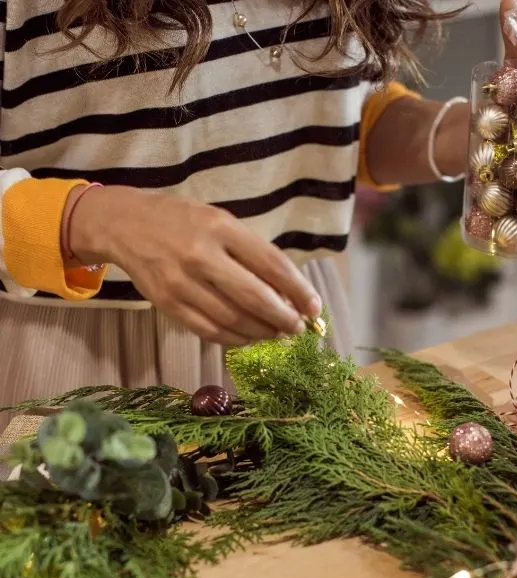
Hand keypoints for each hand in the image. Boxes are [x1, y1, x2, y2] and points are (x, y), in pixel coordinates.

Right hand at [65, 185, 321, 345]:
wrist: (124, 225)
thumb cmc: (182, 221)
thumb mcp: (219, 220)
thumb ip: (250, 252)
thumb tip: (287, 292)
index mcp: (221, 228)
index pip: (272, 265)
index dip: (298, 291)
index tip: (314, 308)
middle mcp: (201, 256)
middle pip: (255, 297)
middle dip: (283, 318)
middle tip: (297, 328)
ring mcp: (182, 283)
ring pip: (233, 319)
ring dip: (261, 332)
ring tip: (275, 333)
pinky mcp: (168, 304)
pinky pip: (209, 331)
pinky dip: (234, 339)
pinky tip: (248, 337)